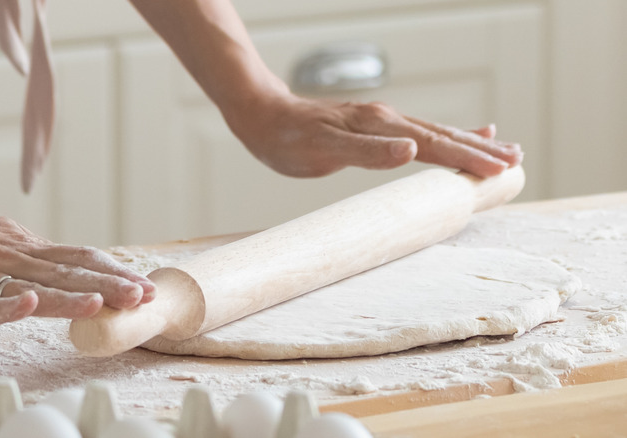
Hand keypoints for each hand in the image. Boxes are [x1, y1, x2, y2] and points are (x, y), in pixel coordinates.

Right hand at [0, 196, 155, 325]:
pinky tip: (28, 306)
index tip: (145, 286)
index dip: (113, 272)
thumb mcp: (3, 238)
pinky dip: (4, 306)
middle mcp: (11, 257)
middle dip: (107, 285)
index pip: (78, 259)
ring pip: (30, 286)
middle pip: (66, 273)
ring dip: (68, 296)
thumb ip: (37, 256)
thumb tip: (79, 267)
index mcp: (25, 248)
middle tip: (143, 296)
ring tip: (102, 303)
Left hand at [225, 93, 522, 178]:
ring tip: (502, 148)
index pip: (434, 145)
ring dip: (469, 142)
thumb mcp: (323, 150)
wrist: (263, 115)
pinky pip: (419, 131)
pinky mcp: (373, 127)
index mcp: (380, 127)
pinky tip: (454, 136)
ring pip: (435, 132)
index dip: (468, 158)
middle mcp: (387, 120)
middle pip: (443, 136)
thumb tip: (412, 150)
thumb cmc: (287, 139)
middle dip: (480, 150)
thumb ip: (368, 152)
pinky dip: (444, 136)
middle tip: (516, 160)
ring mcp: (382, 122)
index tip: (500, 170)